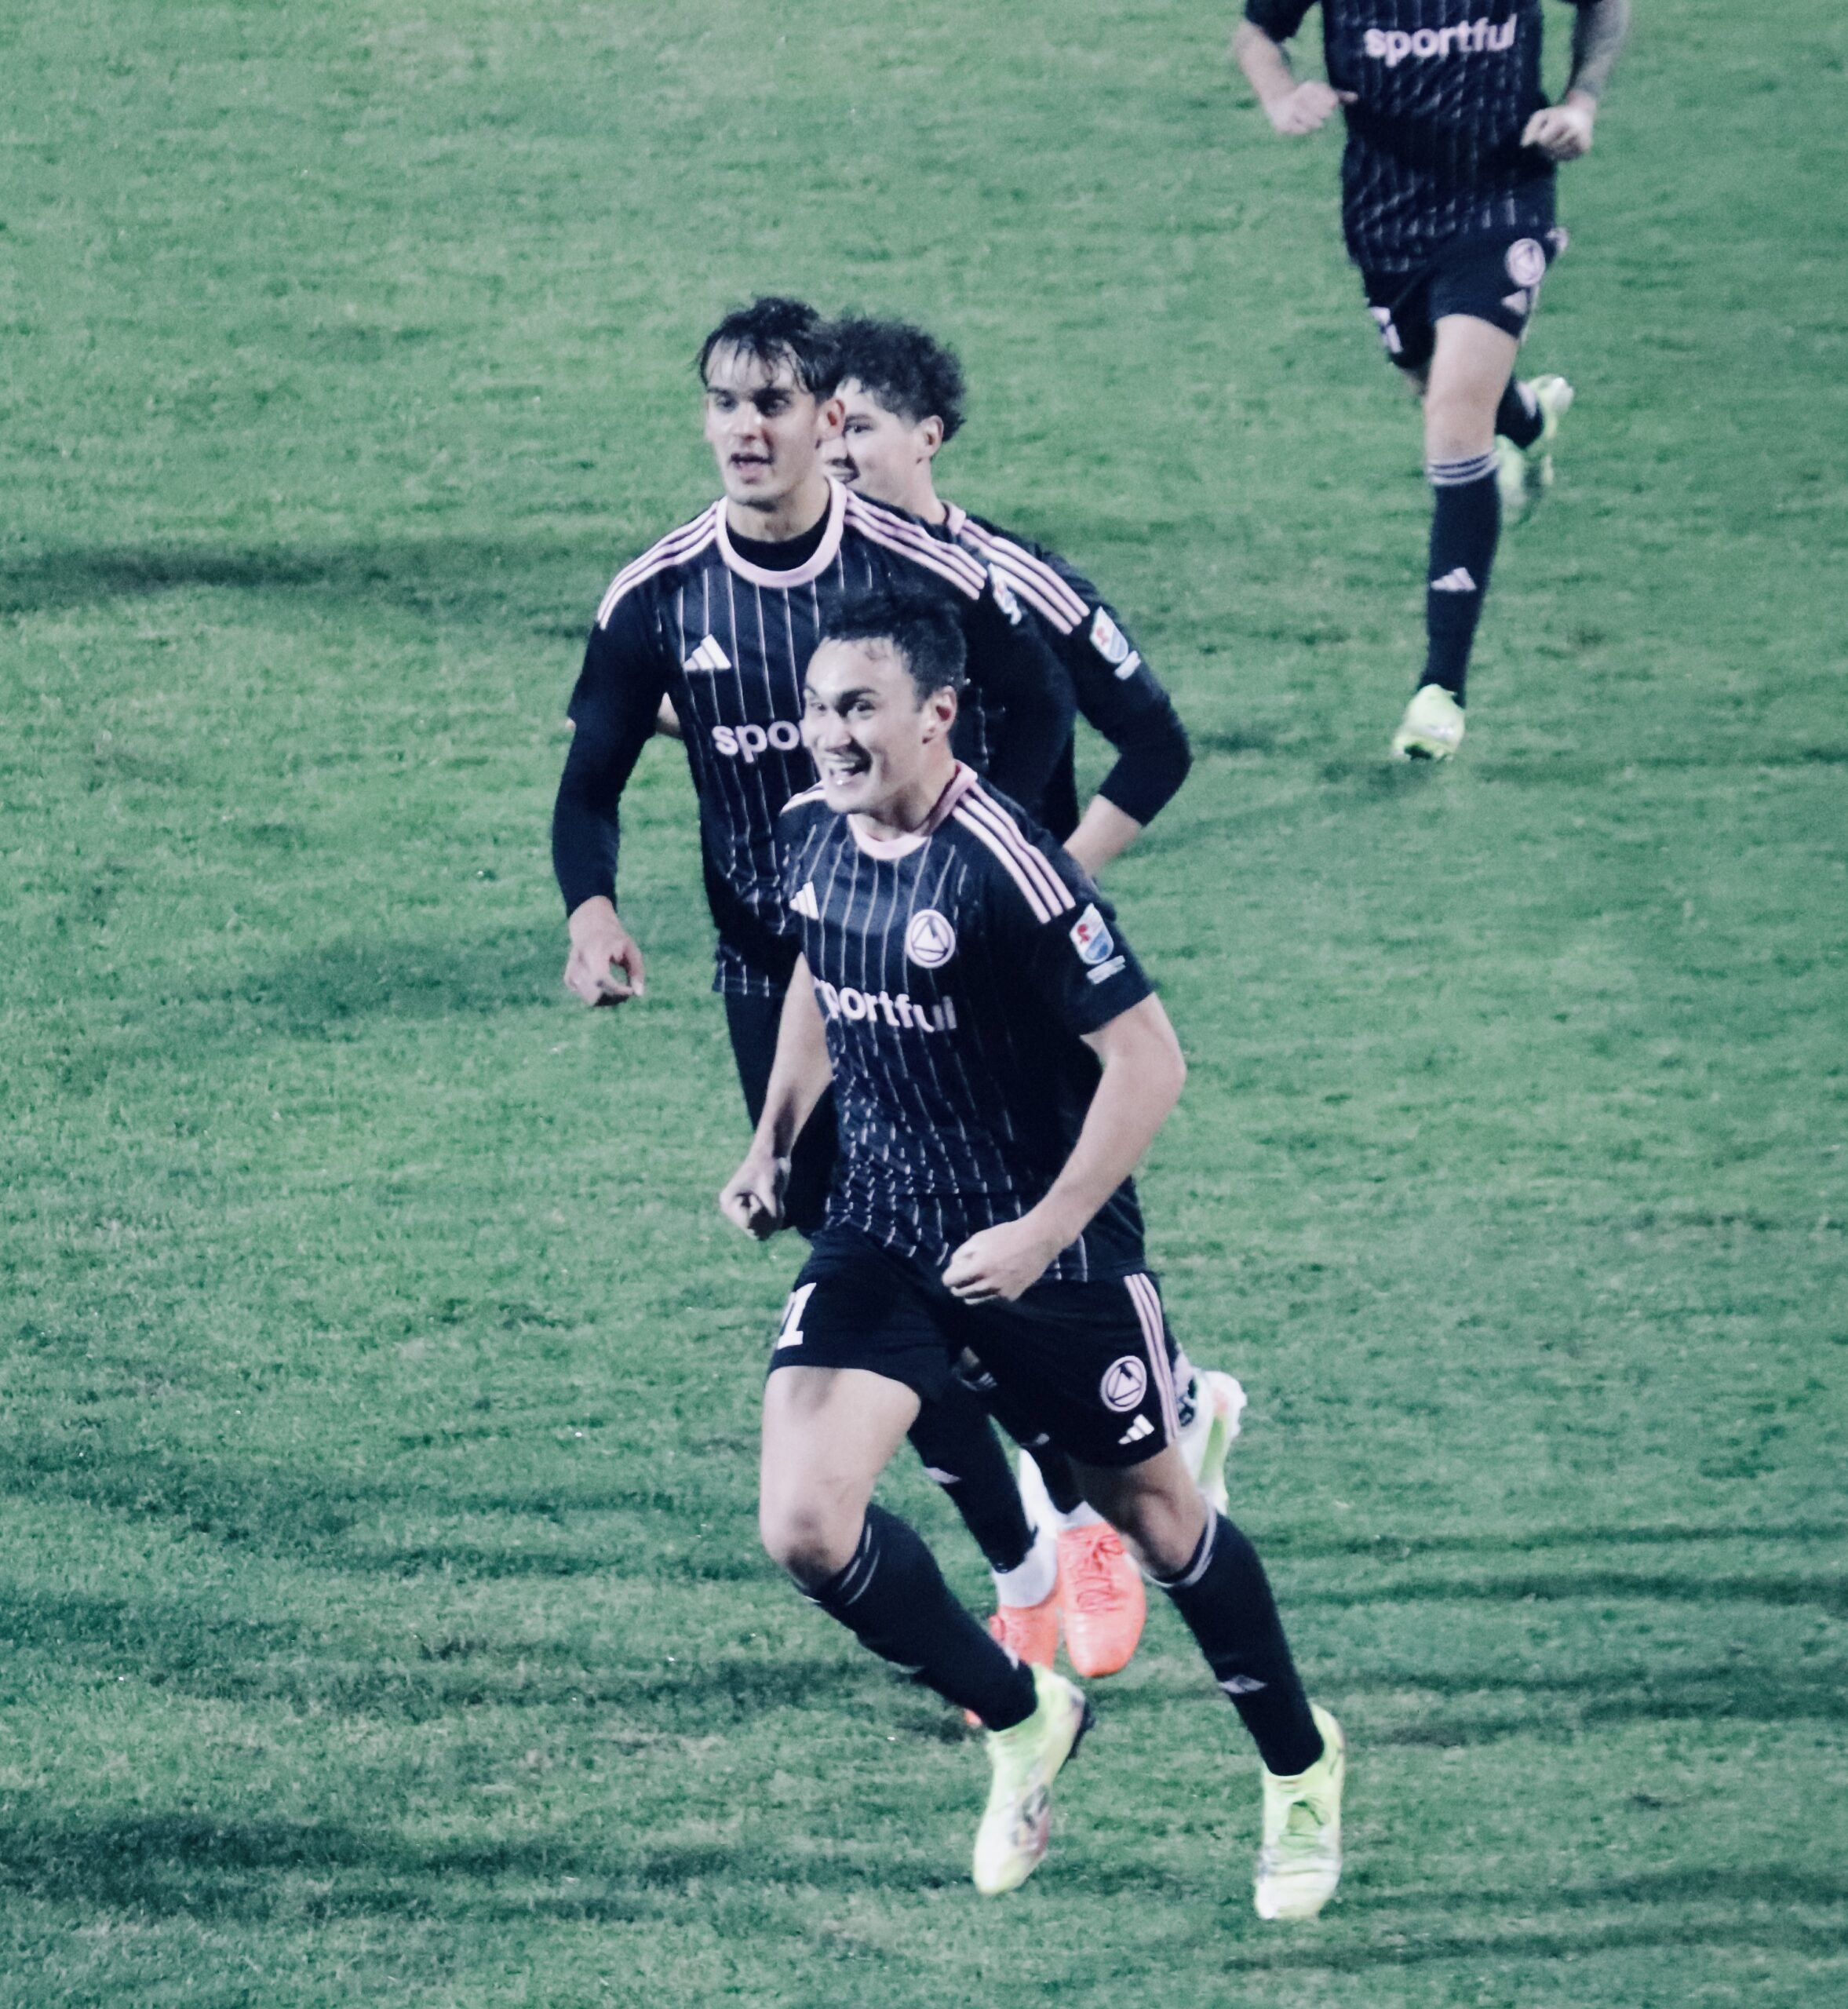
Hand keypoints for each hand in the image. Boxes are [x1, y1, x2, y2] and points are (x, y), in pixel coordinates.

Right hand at [563, 896, 645, 1005]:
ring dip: (607, 1000)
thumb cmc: (615, 941)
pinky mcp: (569, 978)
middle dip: (613, 998)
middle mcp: (578, 961)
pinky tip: (606, 988)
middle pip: (594, 993)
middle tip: (626, 991)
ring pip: (589, 998)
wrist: (591, 929)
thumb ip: (636, 970)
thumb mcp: (631, 950)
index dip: (617, 990)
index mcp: (594, 950)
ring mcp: (571, 970)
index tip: (630, 991)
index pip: (601, 978)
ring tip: (618, 989)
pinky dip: (598, 998)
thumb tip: (638, 994)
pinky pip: (585, 997)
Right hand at [720, 1149, 788, 1238]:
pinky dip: (775, 1218)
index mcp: (729, 1203)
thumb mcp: (772, 1190)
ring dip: (773, 1219)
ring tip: (773, 1200)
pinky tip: (774, 1202)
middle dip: (768, 1218)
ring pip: (762, 1233)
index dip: (760, 1210)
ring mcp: (743, 1215)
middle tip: (770, 1197)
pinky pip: (768, 1229)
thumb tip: (766, 1236)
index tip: (758, 1193)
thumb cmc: (770, 1168)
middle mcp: (733, 1212)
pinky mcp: (753, 1215)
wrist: (772, 1156)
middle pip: (755, 1232)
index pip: (748, 1222)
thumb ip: (770, 1214)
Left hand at [942, 1215, 1066, 1304]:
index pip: (950, 1281)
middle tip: (966, 1273)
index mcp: (978, 1268)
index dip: (949, 1275)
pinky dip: (991, 1290)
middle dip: (959, 1284)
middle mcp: (988, 1285)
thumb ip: (962, 1254)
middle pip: (960, 1293)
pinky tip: (1000, 1277)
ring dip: (972, 1290)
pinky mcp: (1011, 1296)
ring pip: (974, 1300)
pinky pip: (992, 1298)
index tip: (954, 1270)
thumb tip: (954, 1267)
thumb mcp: (980, 1238)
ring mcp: (1000, 1293)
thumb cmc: (1007, 1235)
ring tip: (981, 1277)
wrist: (1039, 1241)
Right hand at [1265, 81, 1354, 134]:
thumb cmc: (1306, 97)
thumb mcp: (1322, 92)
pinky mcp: (1285, 123)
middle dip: (1324, 115)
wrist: (1278, 98)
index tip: (1331, 104)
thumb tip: (1356, 98)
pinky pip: (1303, 131)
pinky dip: (1304, 129)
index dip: (1332, 103)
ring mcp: (1292, 111)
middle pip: (1324, 114)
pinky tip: (1299, 122)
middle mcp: (1300, 97)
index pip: (1330, 99)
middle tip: (1318, 113)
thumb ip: (1339, 95)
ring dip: (1315, 124)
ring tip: (1309, 118)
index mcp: (1311, 87)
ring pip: (1314, 124)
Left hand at [1522, 94, 1594, 159]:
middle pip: (1548, 150)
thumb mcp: (1542, 115)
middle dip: (1545, 146)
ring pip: (1556, 156)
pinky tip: (1566, 143)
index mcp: (1562, 121)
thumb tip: (1524, 146)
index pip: (1542, 141)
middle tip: (1551, 135)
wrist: (1582, 112)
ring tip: (1558, 138)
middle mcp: (1574, 131)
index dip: (1539, 138)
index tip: (1543, 131)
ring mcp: (1580, 141)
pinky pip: (1565, 159)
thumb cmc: (1557, 115)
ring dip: (1552, 151)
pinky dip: (1561, 154)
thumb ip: (1530, 128)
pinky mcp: (1584, 148)